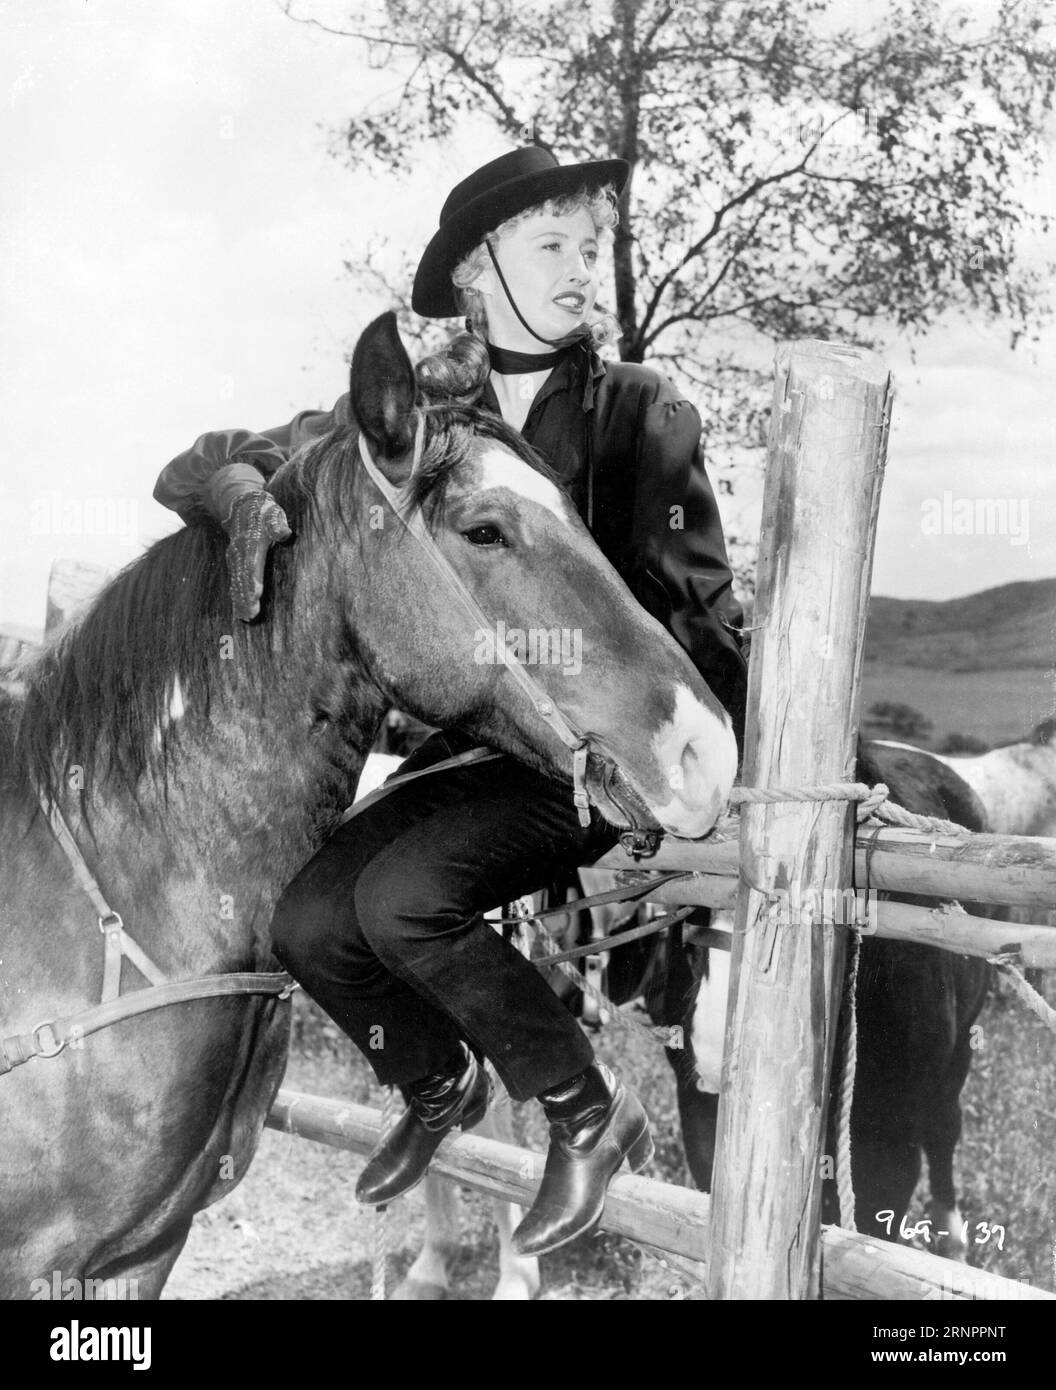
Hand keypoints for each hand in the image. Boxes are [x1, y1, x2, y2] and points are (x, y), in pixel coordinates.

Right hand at [224, 490, 292, 621]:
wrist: (240, 505)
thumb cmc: (263, 511)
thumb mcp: (272, 512)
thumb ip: (278, 523)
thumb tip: (285, 533)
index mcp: (252, 541)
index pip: (252, 563)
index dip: (254, 579)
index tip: (256, 594)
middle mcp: (240, 552)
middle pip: (243, 577)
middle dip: (246, 596)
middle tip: (251, 614)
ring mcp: (235, 558)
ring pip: (237, 582)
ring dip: (241, 600)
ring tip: (246, 617)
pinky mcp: (234, 563)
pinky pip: (234, 581)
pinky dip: (236, 596)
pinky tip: (240, 611)